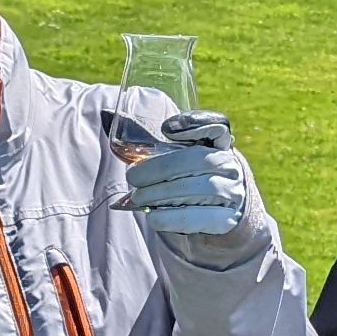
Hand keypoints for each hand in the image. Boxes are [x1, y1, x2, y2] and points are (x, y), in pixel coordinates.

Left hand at [107, 111, 269, 270]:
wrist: (219, 214)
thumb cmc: (189, 177)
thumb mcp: (176, 156)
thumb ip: (148, 140)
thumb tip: (104, 115)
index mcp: (219, 142)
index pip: (216, 124)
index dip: (194, 123)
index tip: (166, 130)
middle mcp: (229, 164)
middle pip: (198, 160)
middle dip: (162, 168)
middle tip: (133, 177)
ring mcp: (232, 192)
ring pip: (200, 188)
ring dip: (163, 194)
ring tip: (138, 198)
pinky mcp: (226, 219)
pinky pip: (201, 217)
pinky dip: (174, 217)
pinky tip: (153, 216)